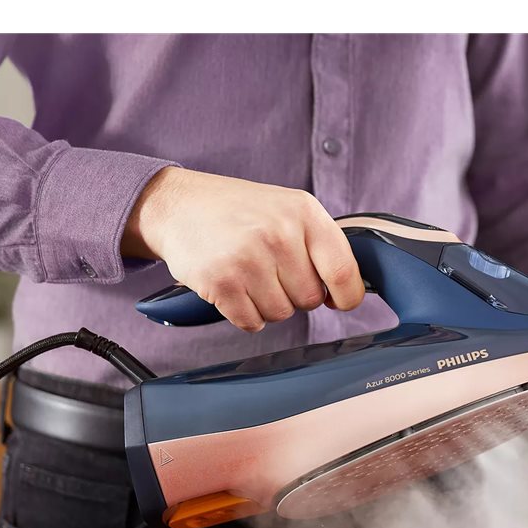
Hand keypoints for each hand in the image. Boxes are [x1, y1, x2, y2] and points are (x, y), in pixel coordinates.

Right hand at [122, 166, 364, 331]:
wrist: (177, 205)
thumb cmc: (237, 211)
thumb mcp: (287, 208)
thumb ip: (320, 243)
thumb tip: (349, 289)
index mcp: (304, 212)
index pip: (344, 271)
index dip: (347, 296)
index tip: (339, 301)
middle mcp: (279, 233)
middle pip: (310, 299)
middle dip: (294, 294)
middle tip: (271, 271)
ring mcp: (249, 257)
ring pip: (281, 313)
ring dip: (266, 304)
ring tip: (249, 274)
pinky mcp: (222, 282)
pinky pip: (251, 322)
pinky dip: (243, 314)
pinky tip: (233, 287)